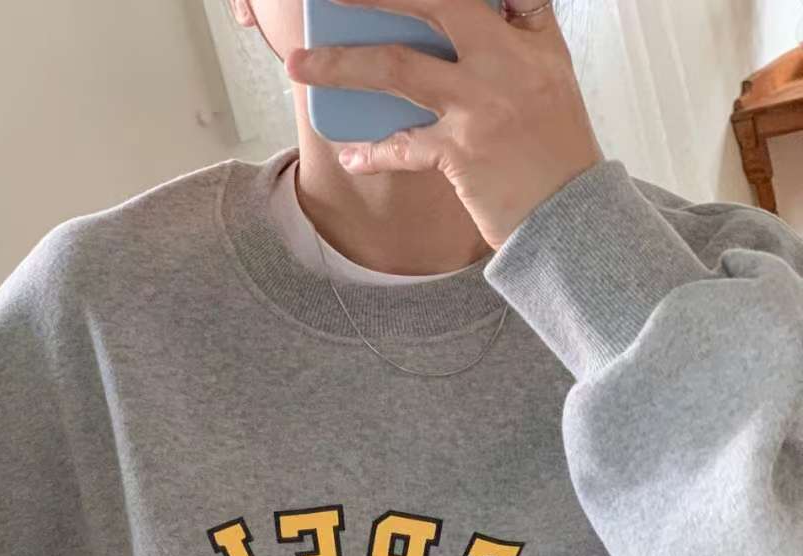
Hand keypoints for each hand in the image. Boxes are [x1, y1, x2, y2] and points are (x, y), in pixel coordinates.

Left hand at [284, 0, 603, 250]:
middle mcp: (505, 62)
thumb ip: (523, 35)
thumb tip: (485, 10)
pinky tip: (349, 155)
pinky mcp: (461, 152)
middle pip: (433, 4)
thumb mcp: (554, 80)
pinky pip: (402, 146)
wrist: (572, 218)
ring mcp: (481, 105)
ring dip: (341, 65)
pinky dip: (372, 152)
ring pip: (398, 68)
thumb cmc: (558, 155)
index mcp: (530, 40)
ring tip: (300, 64)